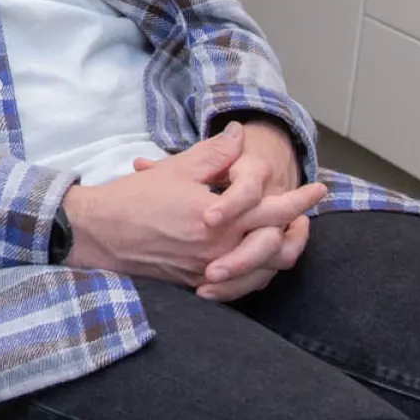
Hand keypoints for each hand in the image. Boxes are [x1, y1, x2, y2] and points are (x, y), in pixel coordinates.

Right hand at [135, 118, 313, 301]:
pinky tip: (255, 258)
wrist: (100, 234)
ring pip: (262, 270)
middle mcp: (220, 250)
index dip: (301, 199)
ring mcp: (209, 271)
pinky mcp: (195, 283)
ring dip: (279, 252)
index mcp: (219, 220)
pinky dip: (253, 271)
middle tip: (308, 214)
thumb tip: (238, 135)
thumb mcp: (177, 170)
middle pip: (276, 244)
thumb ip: (214, 153)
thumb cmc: (135, 199)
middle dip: (297, 227)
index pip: (274, 210)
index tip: (319, 189)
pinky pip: (238, 284)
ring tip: (286, 235)